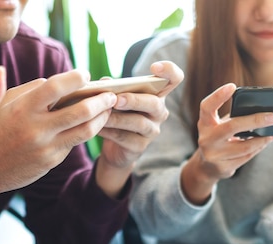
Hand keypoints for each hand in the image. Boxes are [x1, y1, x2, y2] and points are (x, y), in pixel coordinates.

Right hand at [0, 69, 118, 223]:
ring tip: (108, 109)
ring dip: (101, 118)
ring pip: (85, 130)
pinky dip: (86, 131)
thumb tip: (46, 79)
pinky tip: (92, 124)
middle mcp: (36, 128)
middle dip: (100, 101)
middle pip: (80, 111)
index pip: (56, 87)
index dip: (75, 78)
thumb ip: (23, 89)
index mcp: (23, 108)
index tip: (85, 75)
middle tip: (111, 95)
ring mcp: (45, 146)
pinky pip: (74, 143)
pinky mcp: (50, 161)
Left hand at [92, 61, 184, 197]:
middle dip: (134, 100)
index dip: (169, 71)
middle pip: (154, 103)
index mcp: (157, 94)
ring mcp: (152, 130)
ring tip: (103, 115)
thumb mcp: (116, 98)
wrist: (114, 146)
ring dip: (118, 118)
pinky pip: (125, 137)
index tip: (155, 67)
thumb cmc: (118, 114)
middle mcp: (159, 112)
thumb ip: (113, 88)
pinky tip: (98, 127)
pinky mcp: (140, 146)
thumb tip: (104, 82)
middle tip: (116, 99)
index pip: (174, 79)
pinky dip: (110, 132)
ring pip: (139, 123)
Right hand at [181, 83, 272, 204]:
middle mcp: (206, 139)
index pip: (207, 107)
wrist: (206, 167)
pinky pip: (246, 157)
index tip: (232, 86)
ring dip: (262, 139)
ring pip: (244, 146)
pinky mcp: (223, 167)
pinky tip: (266, 141)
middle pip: (231, 127)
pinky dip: (259, 147)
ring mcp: (214, 155)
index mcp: (204, 124)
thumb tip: (263, 110)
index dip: (218, 96)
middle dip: (254, 121)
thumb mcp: (219, 126)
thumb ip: (234, 117)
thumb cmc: (218, 138)